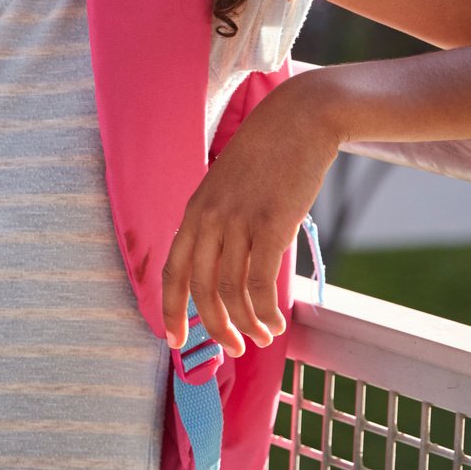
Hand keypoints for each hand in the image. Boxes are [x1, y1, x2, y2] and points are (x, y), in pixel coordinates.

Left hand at [162, 76, 343, 355]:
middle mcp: (209, 218)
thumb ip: (224, 224)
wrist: (299, 120)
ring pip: (230, 290)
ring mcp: (238, 221)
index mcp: (194, 211)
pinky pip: (260, 281)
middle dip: (214, 326)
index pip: (173, 270)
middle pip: (200, 287)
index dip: (171, 309)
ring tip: (263, 339)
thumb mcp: (231, 189)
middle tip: (233, 349)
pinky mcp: (271, 224)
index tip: (175, 341)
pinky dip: (265, 310)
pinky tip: (277, 323)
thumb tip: (228, 265)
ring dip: (246, 323)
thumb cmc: (269, 157)